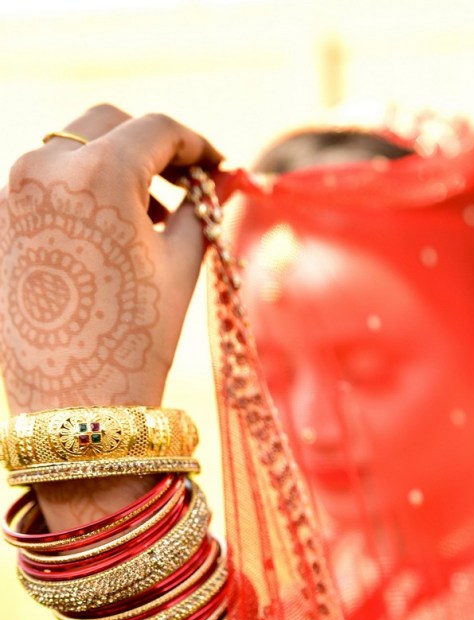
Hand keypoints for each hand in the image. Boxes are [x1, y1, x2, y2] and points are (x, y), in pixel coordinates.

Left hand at [0, 104, 222, 414]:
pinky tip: (112, 237)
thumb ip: (201, 209)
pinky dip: (82, 196)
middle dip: (152, 147)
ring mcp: (12, 196)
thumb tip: (218, 181)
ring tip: (152, 219)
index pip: (157, 129)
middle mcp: (44, 168)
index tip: (218, 168)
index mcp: (99, 172)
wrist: (76, 404)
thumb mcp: (181, 266)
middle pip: (107, 125)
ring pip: (71, 152)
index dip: (197, 145)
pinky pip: (46, 188)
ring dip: (115, 168)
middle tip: (185, 184)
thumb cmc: (137, 339)